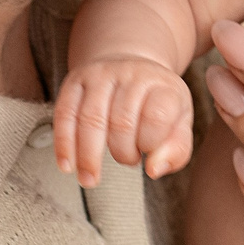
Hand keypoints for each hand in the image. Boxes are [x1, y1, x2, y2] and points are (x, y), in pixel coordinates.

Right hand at [49, 54, 191, 185]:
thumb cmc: (156, 103)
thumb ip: (176, 150)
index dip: (151, 143)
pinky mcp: (75, 80)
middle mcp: (132, 74)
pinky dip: (64, 144)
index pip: (157, 116)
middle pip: (122, 122)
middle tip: (128, 161)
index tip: (148, 152)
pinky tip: (66, 166)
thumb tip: (153, 170)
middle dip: (123, 153)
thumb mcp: (179, 123)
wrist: (130, 64)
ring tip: (89, 180)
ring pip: (91, 119)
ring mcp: (102, 74)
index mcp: (163, 85)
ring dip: (88, 157)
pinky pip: (65, 114)